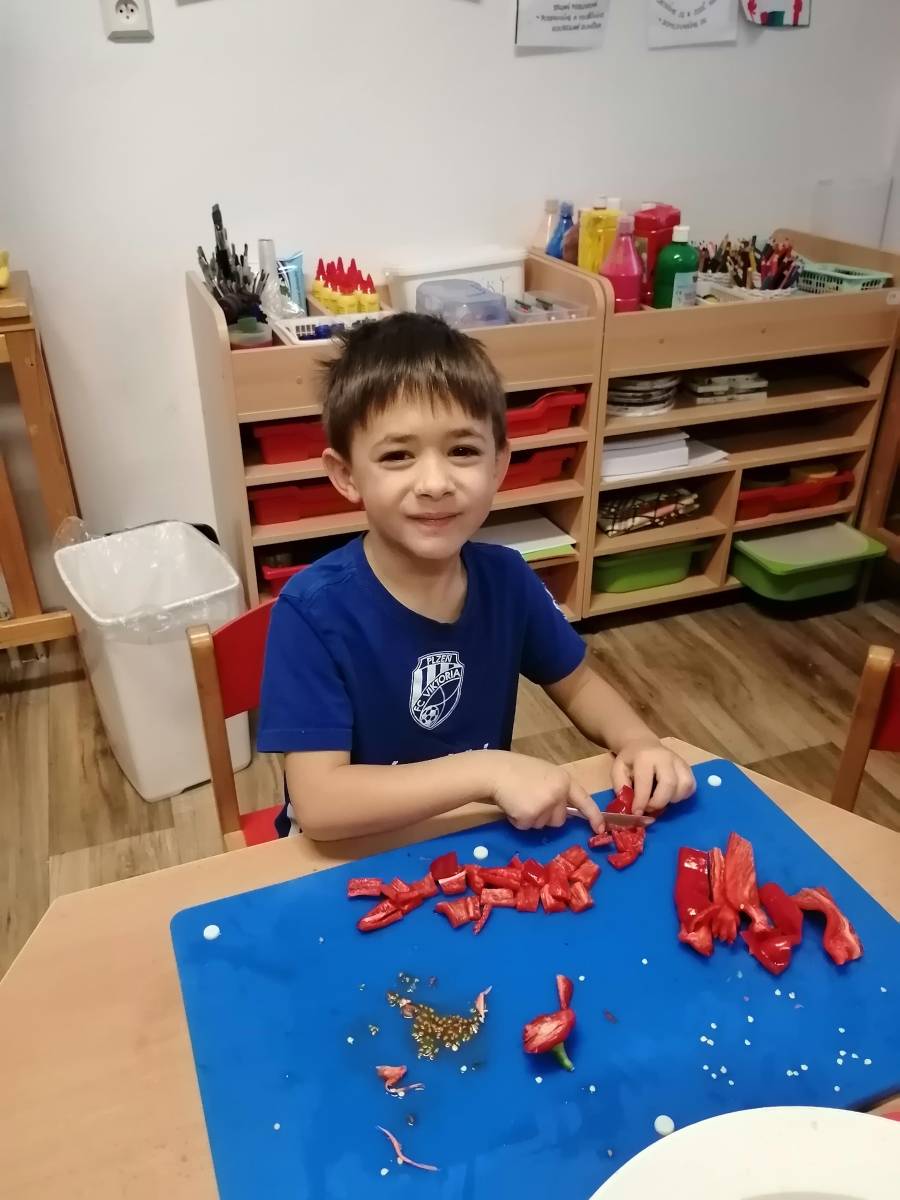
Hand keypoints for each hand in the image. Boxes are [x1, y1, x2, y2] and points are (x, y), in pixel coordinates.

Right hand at [488, 751, 604, 833]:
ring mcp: (545, 805)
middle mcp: (558, 793)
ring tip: (519, 799)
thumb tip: (564, 809)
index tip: (600, 829)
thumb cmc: (517, 770)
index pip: (585, 800)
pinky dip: (518, 820)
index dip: (594, 816)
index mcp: (564, 780)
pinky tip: (512, 804)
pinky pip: (526, 827)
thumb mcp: (544, 774)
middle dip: (546, 815)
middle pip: (559, 819)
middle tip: (530, 799)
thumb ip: (557, 789)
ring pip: (543, 825)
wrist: (494, 771)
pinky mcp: (529, 816)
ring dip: (531, 817)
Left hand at [611, 738, 694, 815]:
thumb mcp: (617, 770)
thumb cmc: (630, 760)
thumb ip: (621, 786)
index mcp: (644, 757)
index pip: (645, 782)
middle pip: (669, 784)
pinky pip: (691, 786)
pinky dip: (681, 796)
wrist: (644, 745)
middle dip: (659, 802)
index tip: (637, 813)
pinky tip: (669, 796)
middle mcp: (665, 757)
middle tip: (649, 808)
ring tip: (659, 800)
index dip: (641, 801)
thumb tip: (629, 805)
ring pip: (684, 785)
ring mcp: (679, 761)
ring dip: (672, 800)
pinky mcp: (687, 767)